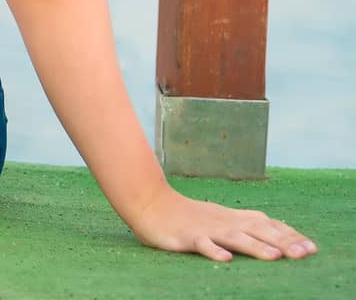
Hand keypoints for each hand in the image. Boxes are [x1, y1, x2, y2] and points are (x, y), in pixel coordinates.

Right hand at [128, 183, 317, 262]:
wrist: (152, 204)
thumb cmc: (189, 216)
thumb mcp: (221, 218)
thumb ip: (246, 224)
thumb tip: (276, 229)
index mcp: (234, 217)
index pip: (268, 225)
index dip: (290, 236)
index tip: (311, 248)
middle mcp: (225, 221)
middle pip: (258, 230)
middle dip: (283, 242)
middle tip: (305, 255)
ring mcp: (207, 228)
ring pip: (234, 237)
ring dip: (255, 247)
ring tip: (274, 257)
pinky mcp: (188, 237)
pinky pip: (202, 245)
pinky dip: (214, 251)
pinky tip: (225, 260)